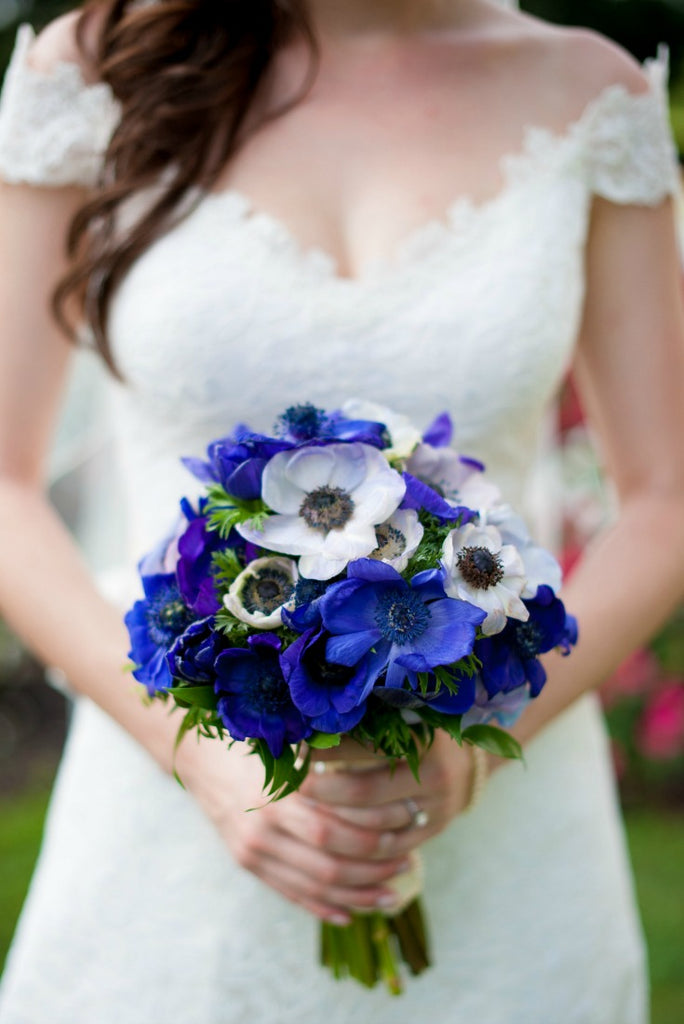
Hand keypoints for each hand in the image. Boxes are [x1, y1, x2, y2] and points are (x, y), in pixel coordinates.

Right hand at [176, 733, 414, 924]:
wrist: (200, 756)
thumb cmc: (256, 741)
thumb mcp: (289, 744)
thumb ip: (328, 764)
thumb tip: (386, 774)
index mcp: (278, 794)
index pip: (335, 829)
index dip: (374, 835)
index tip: (406, 828)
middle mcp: (263, 828)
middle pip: (328, 864)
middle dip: (373, 868)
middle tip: (407, 861)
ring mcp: (253, 851)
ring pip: (314, 886)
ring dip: (357, 894)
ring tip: (391, 893)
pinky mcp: (248, 864)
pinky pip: (291, 894)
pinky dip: (324, 907)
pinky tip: (351, 912)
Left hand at [299, 731, 474, 862]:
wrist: (468, 758)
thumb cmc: (422, 726)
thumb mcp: (403, 713)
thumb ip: (365, 719)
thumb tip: (307, 721)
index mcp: (425, 737)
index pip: (364, 746)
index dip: (327, 749)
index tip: (296, 747)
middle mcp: (435, 775)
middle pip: (364, 792)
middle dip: (322, 790)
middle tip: (293, 783)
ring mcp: (436, 809)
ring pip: (372, 827)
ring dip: (333, 821)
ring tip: (304, 810)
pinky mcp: (432, 832)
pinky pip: (386, 849)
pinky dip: (355, 846)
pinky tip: (329, 835)